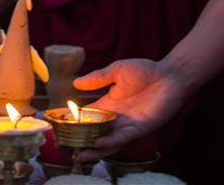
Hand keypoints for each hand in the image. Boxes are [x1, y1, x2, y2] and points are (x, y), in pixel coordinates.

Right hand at [72, 59, 189, 161]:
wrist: (170, 75)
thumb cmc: (145, 70)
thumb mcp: (117, 70)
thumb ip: (98, 77)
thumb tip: (76, 83)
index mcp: (107, 104)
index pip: (85, 116)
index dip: (71, 121)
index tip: (54, 126)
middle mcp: (115, 118)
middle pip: (93, 133)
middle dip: (79, 140)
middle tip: (63, 146)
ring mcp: (127, 124)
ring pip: (107, 141)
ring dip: (93, 148)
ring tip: (79, 154)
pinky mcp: (140, 128)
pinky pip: (123, 138)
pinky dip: (110, 142)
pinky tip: (99, 143)